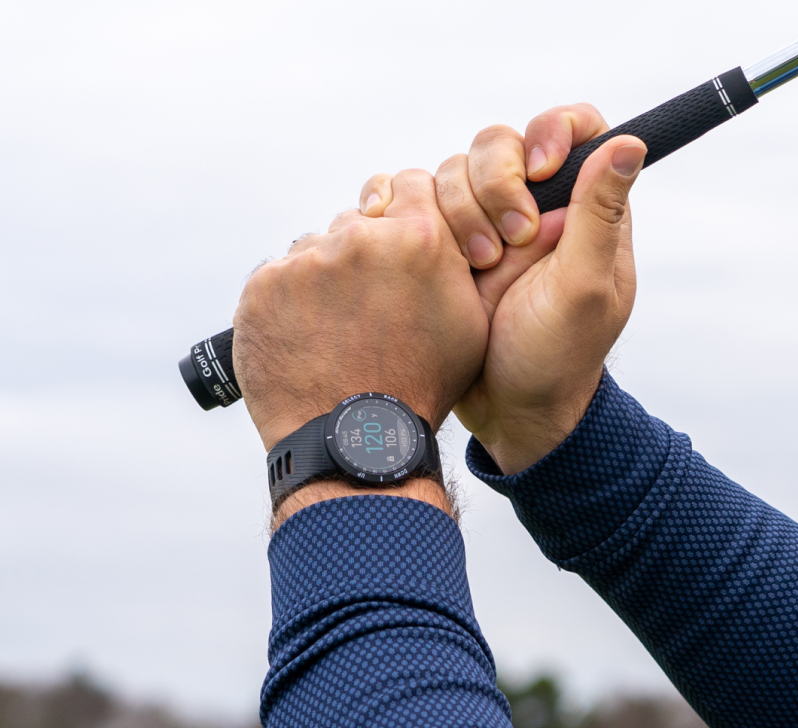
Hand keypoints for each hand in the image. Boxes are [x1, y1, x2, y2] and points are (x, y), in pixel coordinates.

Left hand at [233, 169, 488, 453]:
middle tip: (366, 307)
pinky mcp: (263, 287)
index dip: (401, 212)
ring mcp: (306, 262)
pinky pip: (276, 280)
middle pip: (356, 223)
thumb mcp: (469, 324)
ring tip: (333, 332)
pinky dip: (286, 304)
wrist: (355, 440)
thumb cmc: (420, 386)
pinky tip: (305, 338)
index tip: (395, 241)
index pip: (406, 185)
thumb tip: (462, 233)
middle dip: (361, 254)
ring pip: (314, 252)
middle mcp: (359, 239)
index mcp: (418, 239)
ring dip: (322, 279)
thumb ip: (459, 263)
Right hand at [361, 106, 645, 473]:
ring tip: (477, 268)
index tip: (540, 168)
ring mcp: (486, 226)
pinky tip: (438, 256)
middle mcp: (534, 209)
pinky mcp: (447, 246)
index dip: (551, 131)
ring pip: (454, 172)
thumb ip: (600, 214)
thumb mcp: (584, 287)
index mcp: (581, 211)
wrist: (505, 410)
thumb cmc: (556, 356)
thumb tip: (630, 141)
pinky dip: (423, 220)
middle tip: (507, 246)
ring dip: (459, 214)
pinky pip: (421, 203)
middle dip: (495, 186)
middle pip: (501, 144)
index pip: (574, 131)